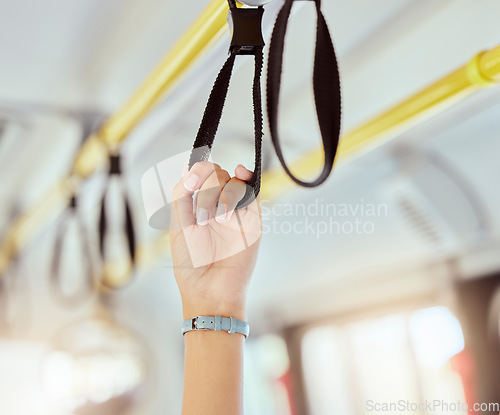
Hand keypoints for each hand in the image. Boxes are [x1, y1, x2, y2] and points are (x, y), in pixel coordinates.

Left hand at [169, 162, 261, 320]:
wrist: (210, 290)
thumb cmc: (191, 264)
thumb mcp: (178, 225)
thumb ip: (181, 195)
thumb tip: (190, 168)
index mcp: (198, 207)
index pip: (201, 175)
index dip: (197, 171)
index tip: (190, 184)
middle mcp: (218, 206)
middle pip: (218, 174)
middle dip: (208, 188)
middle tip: (203, 217)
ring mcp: (236, 212)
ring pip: (234, 181)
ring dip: (223, 195)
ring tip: (218, 221)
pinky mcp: (252, 219)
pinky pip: (253, 191)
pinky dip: (246, 178)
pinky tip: (240, 174)